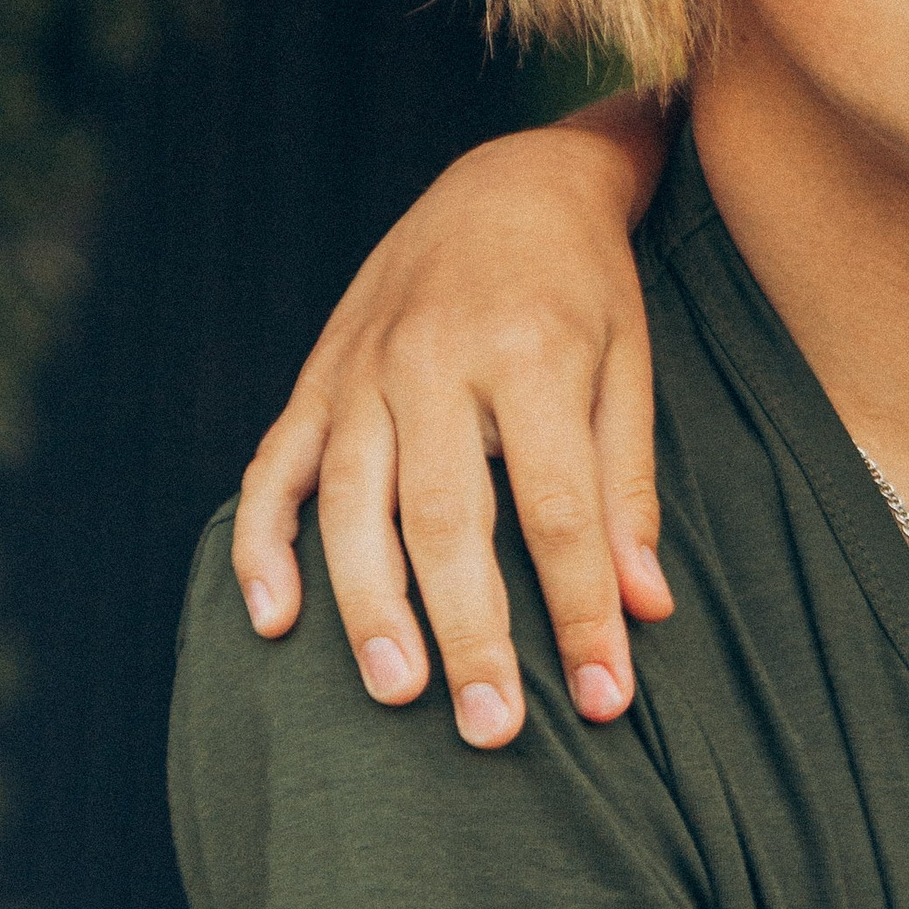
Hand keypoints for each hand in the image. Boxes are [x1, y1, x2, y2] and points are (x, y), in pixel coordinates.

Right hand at [230, 99, 671, 744]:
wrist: (509, 178)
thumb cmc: (587, 286)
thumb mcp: (630, 365)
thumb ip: (628, 487)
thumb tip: (646, 610)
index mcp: (531, 354)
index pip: (557, 511)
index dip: (581, 611)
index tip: (604, 698)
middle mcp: (435, 360)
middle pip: (446, 520)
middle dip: (471, 633)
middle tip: (491, 730)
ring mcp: (363, 367)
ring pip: (351, 505)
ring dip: (370, 608)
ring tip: (399, 693)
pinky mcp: (317, 376)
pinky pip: (274, 469)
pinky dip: (263, 546)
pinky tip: (273, 623)